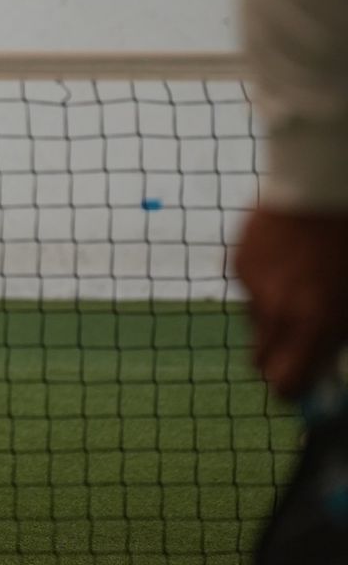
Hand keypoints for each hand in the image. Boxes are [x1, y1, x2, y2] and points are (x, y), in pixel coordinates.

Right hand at [235, 205, 347, 397]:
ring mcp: (252, 285)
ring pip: (255, 321)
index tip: (306, 385)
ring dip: (275, 316)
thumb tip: (326, 373)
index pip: (285, 386)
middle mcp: (276, 311)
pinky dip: (265, 283)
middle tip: (302, 342)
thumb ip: (338, 341)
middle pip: (260, 361)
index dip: (294, 391)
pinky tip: (288, 260)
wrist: (322, 184)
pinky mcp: (237, 260)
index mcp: (314, 326)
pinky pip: (249, 288)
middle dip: (279, 358)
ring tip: (302, 284)